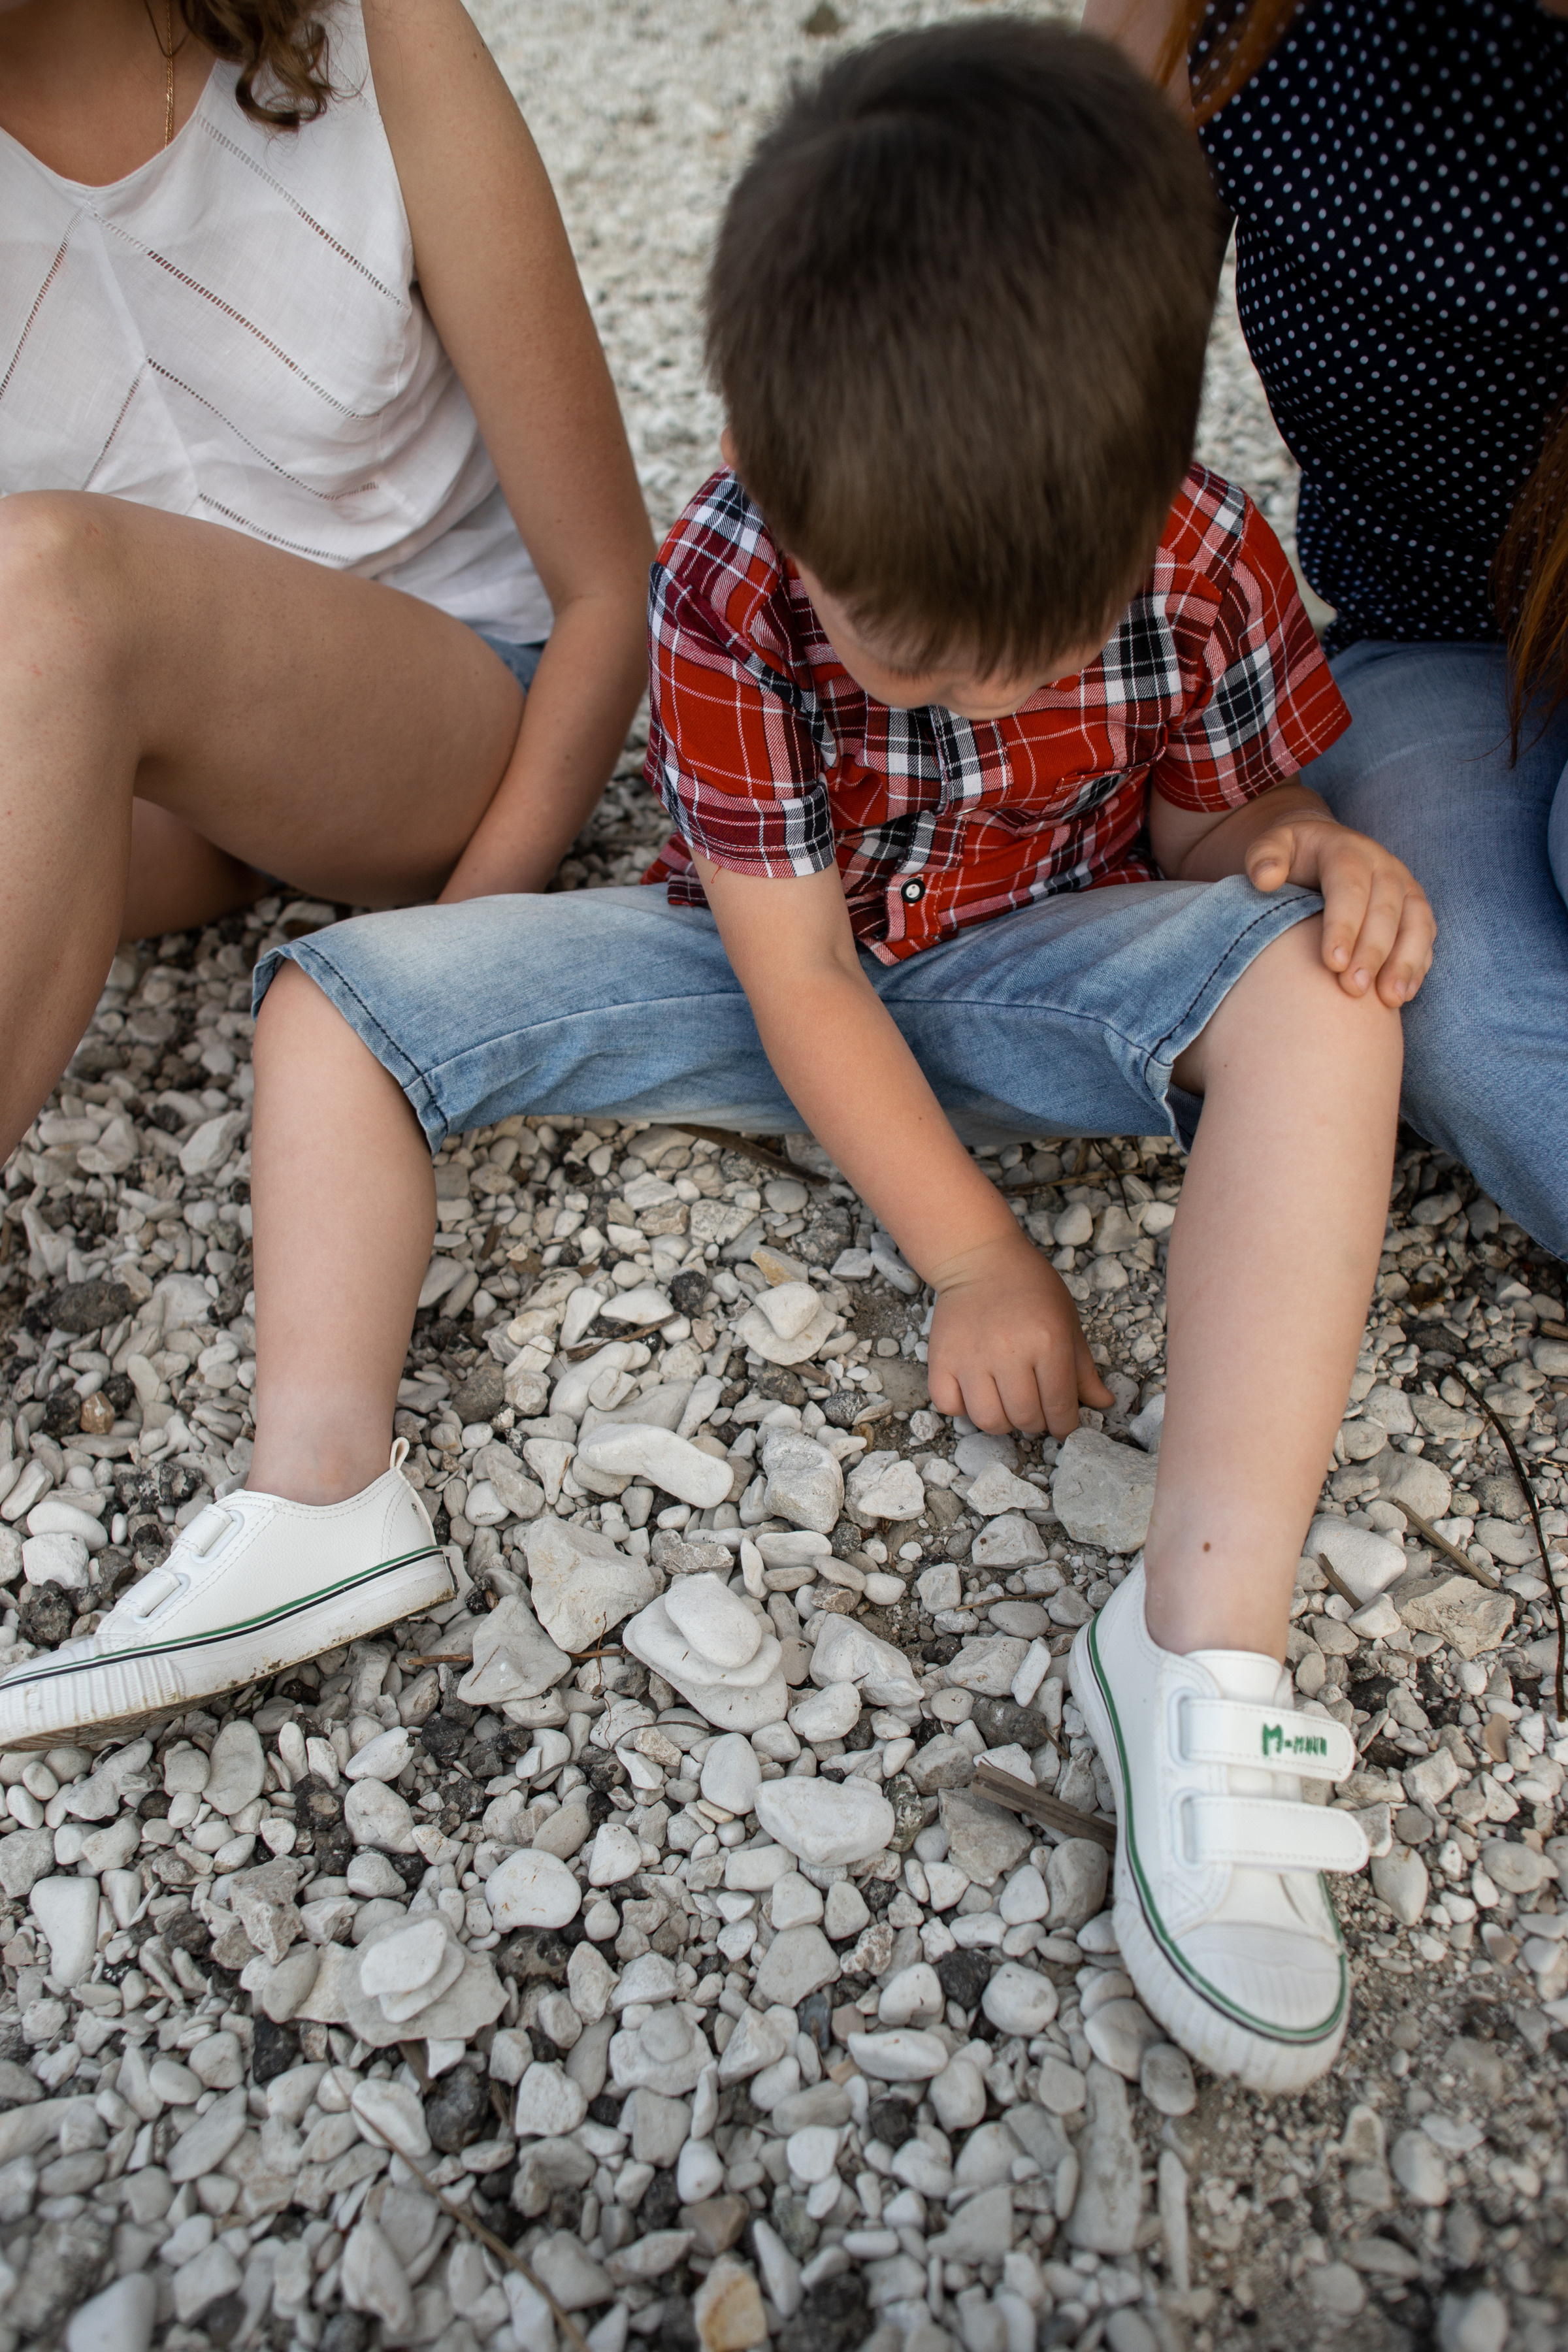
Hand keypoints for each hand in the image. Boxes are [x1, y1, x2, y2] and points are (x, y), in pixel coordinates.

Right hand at [925, 1231, 1113, 1436]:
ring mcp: (971, 1356)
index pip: (1060, 1406)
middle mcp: (1008, 1351)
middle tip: (1036, 1409)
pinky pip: (948, 1405)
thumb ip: (1083, 1368)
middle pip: (1024, 1418)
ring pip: (987, 1420)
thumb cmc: (1029, 1287)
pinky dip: (962, 1408)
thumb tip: (1104, 1404)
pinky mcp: (941, 1358)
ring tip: (1007, 1404)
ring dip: (1002, 1421)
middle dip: (1036, 1423)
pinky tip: (975, 1392)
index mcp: (1048, 1342)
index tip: (1063, 1425)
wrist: (979, 1258)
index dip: (1066, 1426)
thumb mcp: (1067, 1321)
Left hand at [1246, 815, 1434, 1006]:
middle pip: (1385, 909)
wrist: (1322, 848)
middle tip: (1354, 989)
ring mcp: (1404, 887)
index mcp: (1347, 850)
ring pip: (1415, 923)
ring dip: (1404, 962)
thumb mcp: (1272, 845)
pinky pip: (1425, 936)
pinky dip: (1417, 965)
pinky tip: (1403, 995)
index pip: (1349, 887)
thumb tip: (1265, 878)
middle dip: (1372, 952)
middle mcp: (1383, 866)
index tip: (1332, 963)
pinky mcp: (1415, 908)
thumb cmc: (1292, 856)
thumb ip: (1264, 856)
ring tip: (1390, 1000)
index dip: (1343, 925)